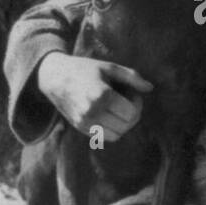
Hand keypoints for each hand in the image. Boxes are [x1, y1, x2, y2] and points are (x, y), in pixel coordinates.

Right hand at [36, 53, 152, 141]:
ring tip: (117, 109)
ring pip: (116, 135)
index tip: (131, 93)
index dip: (137, 104)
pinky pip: (104, 137)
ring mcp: (85, 122)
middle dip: (132, 115)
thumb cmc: (85, 69)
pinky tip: (107, 113)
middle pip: (126, 126)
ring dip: (122, 124)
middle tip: (126, 101)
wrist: (54, 77)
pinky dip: (111, 128)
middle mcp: (93, 112)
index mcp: (102, 95)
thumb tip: (150, 88)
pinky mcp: (80, 128)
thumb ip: (132, 77)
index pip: (132, 113)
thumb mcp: (109, 67)